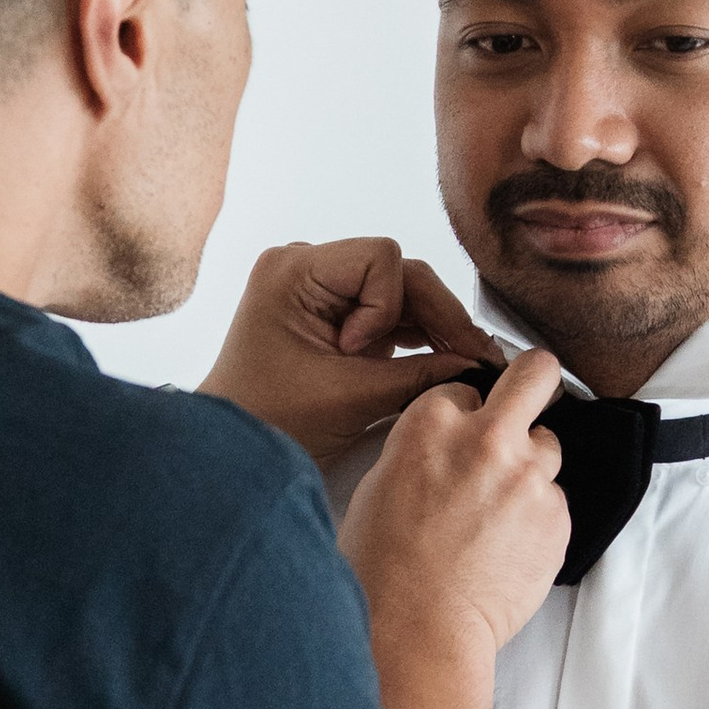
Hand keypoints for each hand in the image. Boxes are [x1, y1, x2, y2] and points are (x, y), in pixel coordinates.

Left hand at [198, 237, 501, 466]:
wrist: (233, 451)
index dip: (389, 304)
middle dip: (433, 315)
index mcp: (292, 271)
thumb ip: (418, 376)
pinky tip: (439, 360)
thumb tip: (475, 364)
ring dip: (430, 327)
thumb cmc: (268, 422)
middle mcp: (304, 269)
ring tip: (461, 363)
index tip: (361, 352)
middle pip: (397, 273)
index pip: (380, 257)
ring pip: (400, 293)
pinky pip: (387, 313)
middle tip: (472, 356)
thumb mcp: (350, 397)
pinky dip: (413, 336)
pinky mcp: (333, 316)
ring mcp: (319, 291)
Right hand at [339, 347, 569, 663]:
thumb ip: (423, 449)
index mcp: (432, 424)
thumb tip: (443, 446)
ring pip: (548, 446)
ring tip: (499, 512)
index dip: (464, 415)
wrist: (418, 629)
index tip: (462, 437)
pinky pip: (555, 501)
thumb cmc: (384, 569)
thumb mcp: (380, 485)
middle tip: (526, 405)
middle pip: (536, 374)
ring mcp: (528, 477)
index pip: (466, 389)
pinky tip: (507, 547)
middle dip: (533, 384)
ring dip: (530, 468)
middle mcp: (486, 439)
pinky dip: (537, 517)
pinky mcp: (556, 517)